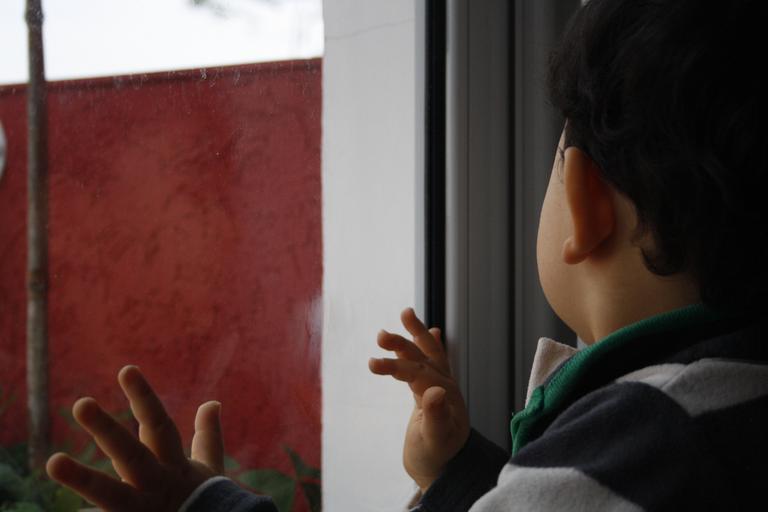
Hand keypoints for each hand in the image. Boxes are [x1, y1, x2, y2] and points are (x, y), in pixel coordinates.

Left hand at [46, 365, 223, 511]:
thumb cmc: (206, 502)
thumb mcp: (208, 469)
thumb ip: (207, 436)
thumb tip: (212, 403)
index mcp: (174, 465)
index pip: (158, 425)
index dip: (143, 397)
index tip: (126, 370)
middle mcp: (157, 485)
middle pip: (132, 454)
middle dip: (108, 430)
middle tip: (81, 403)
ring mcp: (143, 511)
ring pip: (111, 494)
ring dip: (81, 479)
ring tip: (53, 462)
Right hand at [368, 308, 469, 492]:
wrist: (443, 471)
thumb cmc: (438, 459)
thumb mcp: (435, 441)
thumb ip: (436, 417)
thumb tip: (434, 391)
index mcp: (446, 395)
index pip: (419, 373)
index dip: (396, 366)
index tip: (373, 364)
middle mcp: (445, 386)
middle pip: (425, 356)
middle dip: (405, 342)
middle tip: (381, 335)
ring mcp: (439, 387)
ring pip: (425, 356)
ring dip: (411, 339)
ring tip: (400, 318)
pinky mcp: (430, 391)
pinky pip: (429, 363)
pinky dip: (427, 347)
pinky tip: (431, 331)